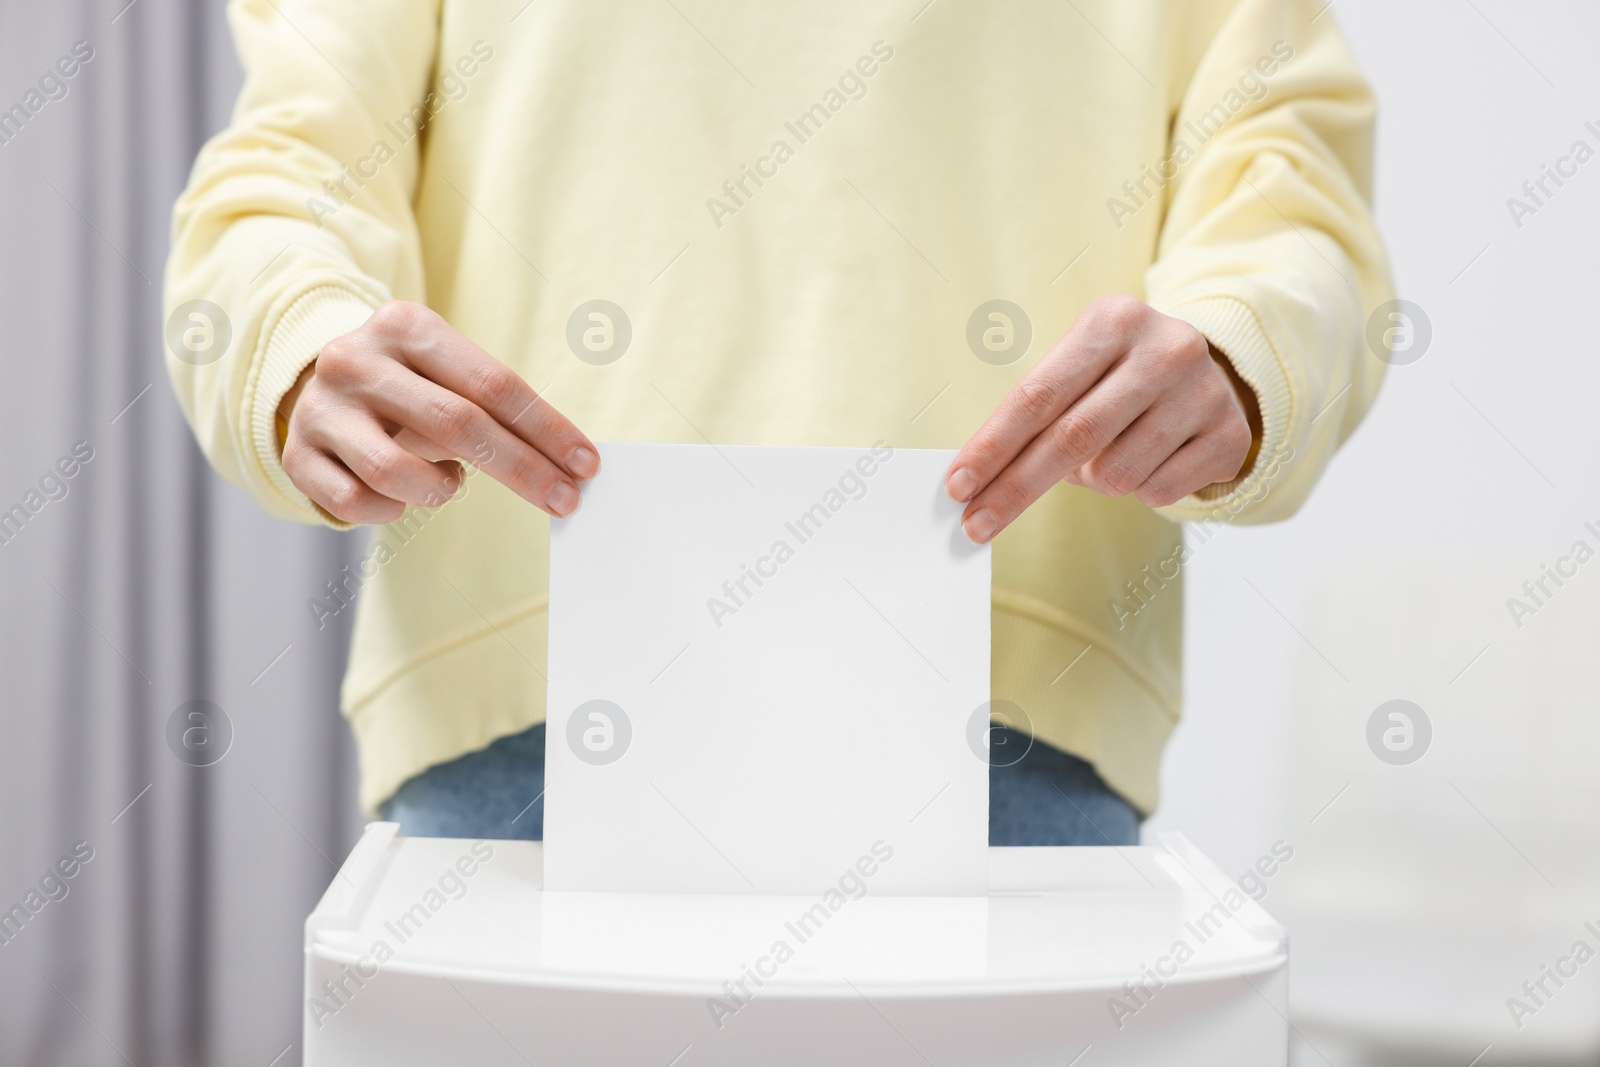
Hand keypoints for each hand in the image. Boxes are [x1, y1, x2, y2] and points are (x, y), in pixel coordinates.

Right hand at [279, 300, 597, 523]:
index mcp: (406, 326)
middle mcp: (357, 359)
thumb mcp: (445, 371)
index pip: (493, 383)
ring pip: (399, 472)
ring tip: (450, 482)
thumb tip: (567, 462)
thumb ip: (494, 404)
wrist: (311, 383)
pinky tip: (401, 494)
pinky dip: (392, 509)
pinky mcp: (296, 454)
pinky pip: (358, 502)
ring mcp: (320, 407)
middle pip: (458, 426)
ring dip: (442, 490)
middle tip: (565, 500)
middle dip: (523, 470)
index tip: (585, 464)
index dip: (546, 428)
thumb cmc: (406, 384)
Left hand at [945, 294, 1258, 543]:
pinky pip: (1156, 492)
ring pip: (1114, 474)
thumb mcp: (1079, 368)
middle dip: (1014, 489)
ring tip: (1107, 452)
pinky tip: (1151, 457)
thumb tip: (973, 483)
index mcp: (1113, 320)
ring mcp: (1204, 393)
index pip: (1037, 395)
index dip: (992, 447)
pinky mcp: (1229, 436)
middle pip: (1071, 439)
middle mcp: (1165, 349)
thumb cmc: (1118, 377)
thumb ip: (1032, 413)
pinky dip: (1138, 488)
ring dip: (1091, 481)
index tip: (957, 487)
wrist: (1215, 373)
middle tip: (975, 526)